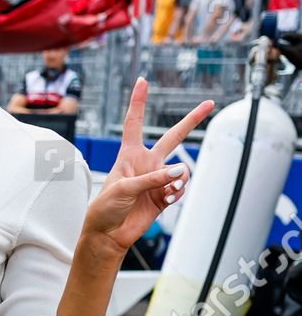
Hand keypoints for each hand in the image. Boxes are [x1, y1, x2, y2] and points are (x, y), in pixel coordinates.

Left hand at [84, 77, 211, 253]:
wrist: (109, 235)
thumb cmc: (105, 208)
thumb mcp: (123, 189)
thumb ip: (152, 178)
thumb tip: (180, 172)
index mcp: (129, 155)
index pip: (134, 123)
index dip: (138, 101)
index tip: (142, 81)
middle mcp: (146, 163)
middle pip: (173, 136)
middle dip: (191, 120)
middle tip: (210, 103)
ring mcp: (157, 178)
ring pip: (181, 169)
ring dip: (179, 178)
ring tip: (167, 189)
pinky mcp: (164, 195)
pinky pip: (180, 187)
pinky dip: (177, 192)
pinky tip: (167, 198)